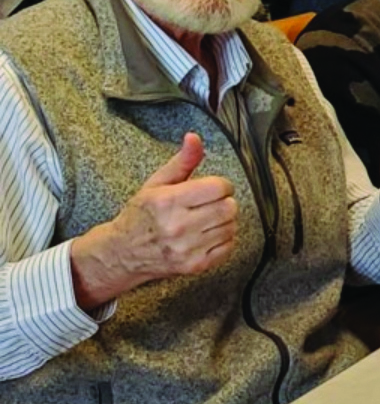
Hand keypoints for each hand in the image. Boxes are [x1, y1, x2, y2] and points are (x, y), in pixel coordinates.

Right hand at [70, 133, 237, 305]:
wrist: (124, 252)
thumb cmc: (141, 215)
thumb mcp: (157, 183)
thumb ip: (182, 161)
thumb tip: (194, 138)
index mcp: (168, 202)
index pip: (218, 187)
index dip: (219, 185)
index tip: (211, 188)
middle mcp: (178, 226)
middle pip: (228, 207)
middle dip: (223, 202)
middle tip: (209, 204)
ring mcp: (188, 248)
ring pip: (231, 226)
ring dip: (223, 220)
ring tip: (205, 219)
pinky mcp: (196, 265)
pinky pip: (229, 246)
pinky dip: (223, 238)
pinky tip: (206, 234)